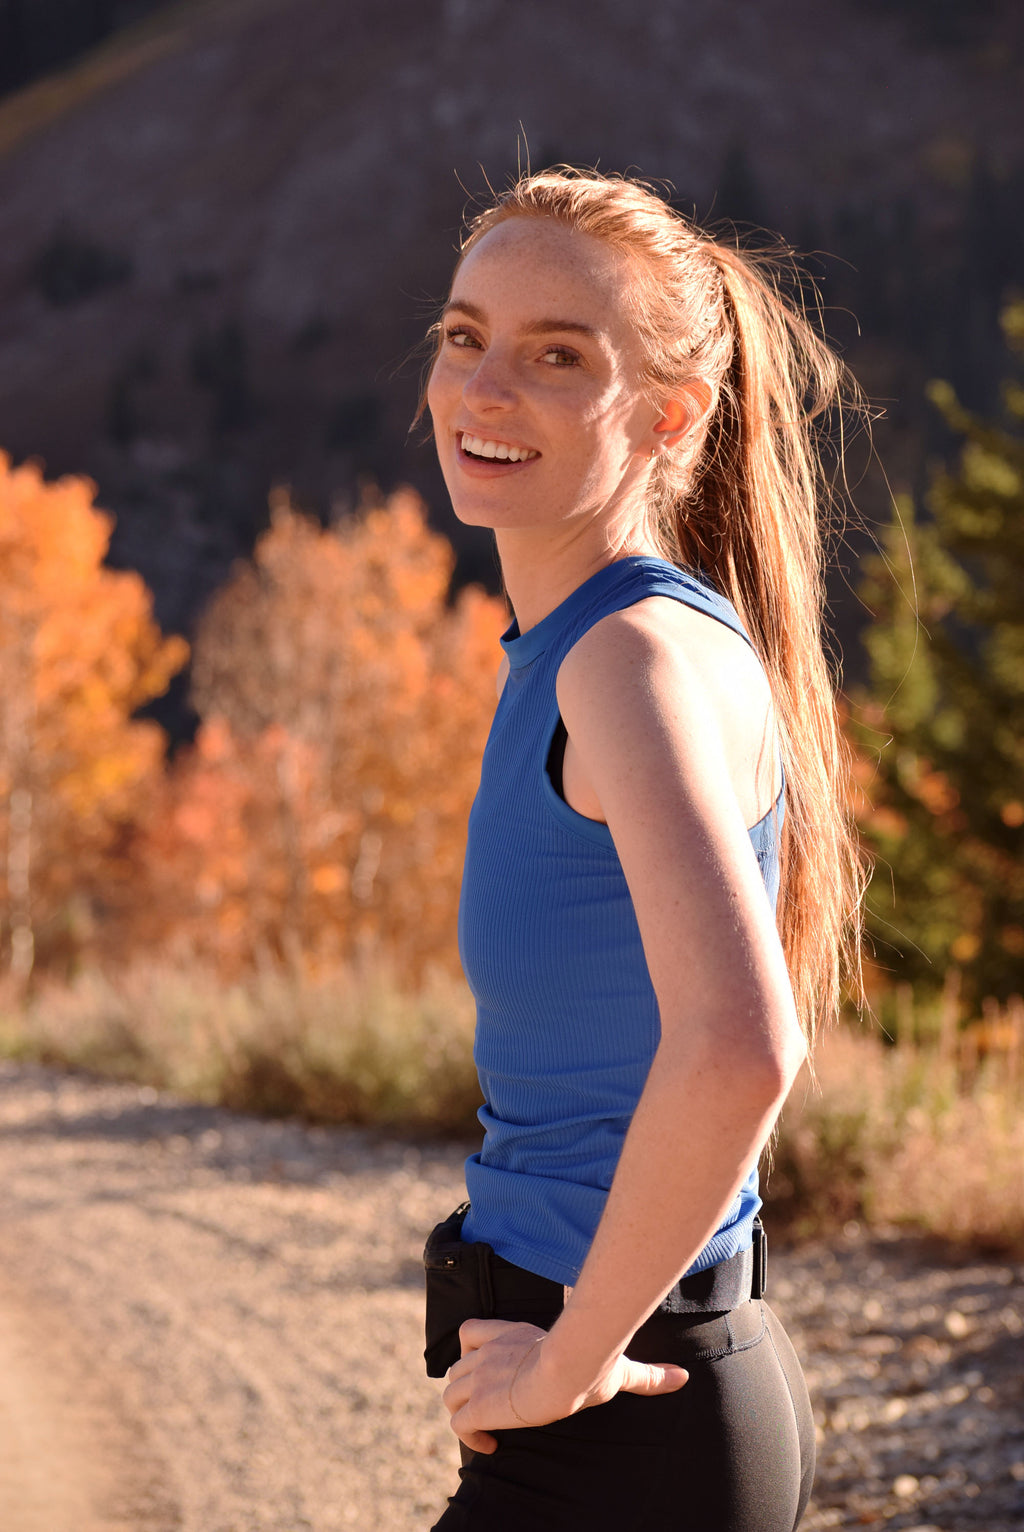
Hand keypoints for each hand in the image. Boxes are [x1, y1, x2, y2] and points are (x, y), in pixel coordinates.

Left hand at [442, 1317, 687, 1454]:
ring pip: (451, 1393)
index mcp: (510, 1335)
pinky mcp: (478, 1407)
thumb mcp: (616, 1367)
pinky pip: (458, 1424)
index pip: (470, 1333)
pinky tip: (490, 1447)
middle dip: (466, 1386)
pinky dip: (469, 1437)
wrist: (569, 1369)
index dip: (472, 1353)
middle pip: (456, 1367)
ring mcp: (480, 1379)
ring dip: (464, 1410)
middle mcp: (489, 1354)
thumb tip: (682, 1378)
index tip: (493, 1379)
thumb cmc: (593, 1364)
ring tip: (488, 1426)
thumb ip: (645, 1374)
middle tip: (490, 1405)